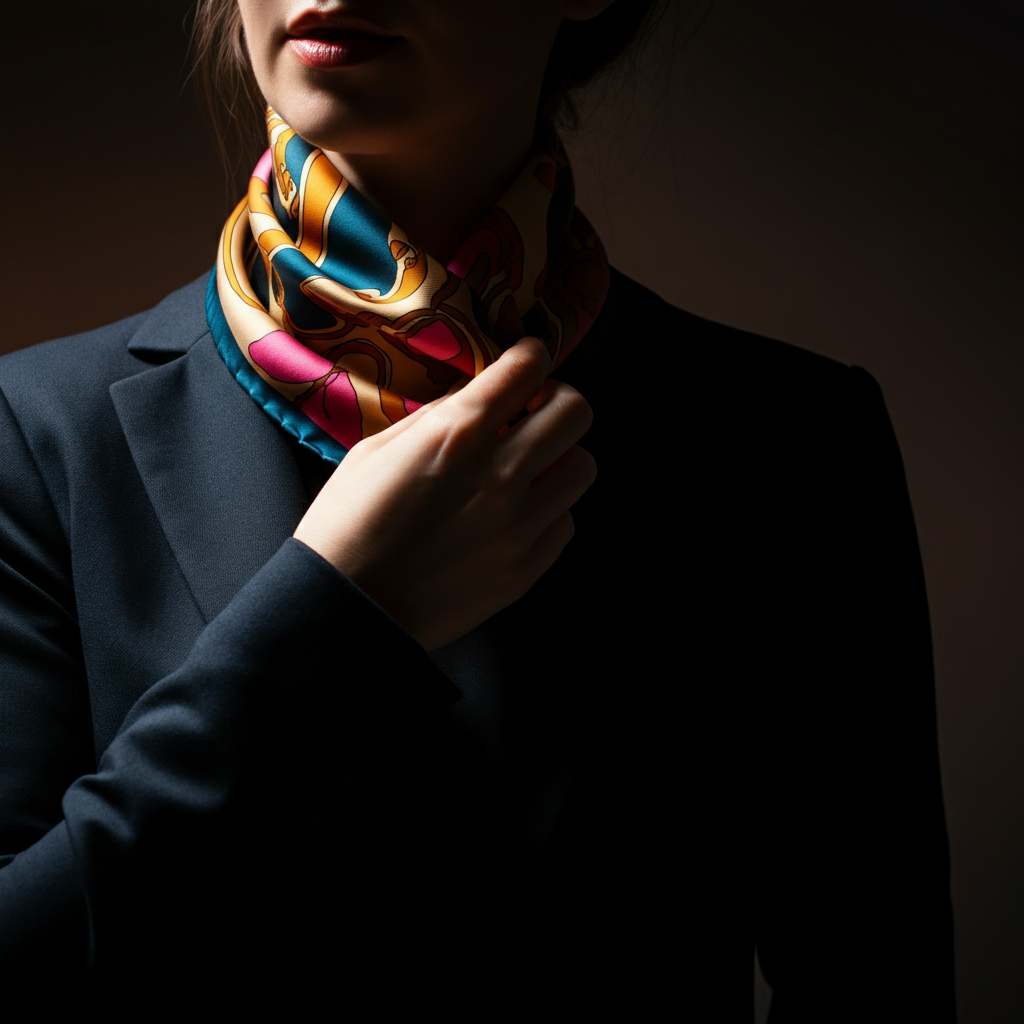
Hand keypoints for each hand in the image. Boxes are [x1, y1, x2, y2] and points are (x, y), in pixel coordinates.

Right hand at [292, 336, 596, 650]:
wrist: (346, 611)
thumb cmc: (346, 526)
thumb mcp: (374, 451)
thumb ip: (436, 417)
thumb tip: (476, 398)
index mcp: (458, 433)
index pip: (528, 367)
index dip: (532, 356)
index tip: (528, 362)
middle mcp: (501, 474)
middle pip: (576, 412)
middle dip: (558, 401)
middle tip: (533, 413)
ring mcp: (520, 525)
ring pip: (583, 467)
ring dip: (559, 458)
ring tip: (528, 469)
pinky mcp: (526, 568)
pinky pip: (565, 523)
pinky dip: (547, 512)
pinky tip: (516, 516)